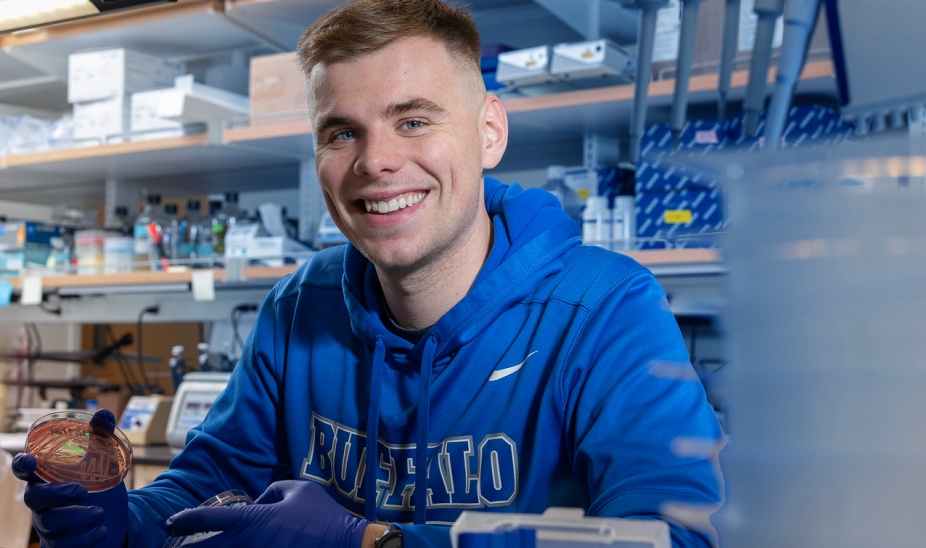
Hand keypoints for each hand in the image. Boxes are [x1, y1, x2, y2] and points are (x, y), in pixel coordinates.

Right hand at [11, 409, 128, 547]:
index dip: (23, 466)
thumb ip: (101, 437)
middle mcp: (43, 503)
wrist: (113, 519)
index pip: (26, 472)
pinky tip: (102, 531)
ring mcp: (49, 526)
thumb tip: (104, 413)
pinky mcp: (61, 545)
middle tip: (83, 491)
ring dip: (77, 518)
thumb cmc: (97, 486)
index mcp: (48, 478)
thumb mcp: (103, 461)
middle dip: (57, 494)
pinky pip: (65, 545)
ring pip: (51, 524)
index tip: (29, 461)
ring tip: (101, 514)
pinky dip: (84, 539)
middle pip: (34, 499)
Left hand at [165, 480, 368, 547]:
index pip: (206, 520)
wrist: (344, 544)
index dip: (183, 520)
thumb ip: (271, 490)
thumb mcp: (297, 489)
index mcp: (252, 519)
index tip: (170, 522)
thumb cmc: (321, 515)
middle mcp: (247, 543)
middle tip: (174, 547)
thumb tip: (258, 502)